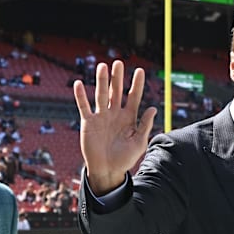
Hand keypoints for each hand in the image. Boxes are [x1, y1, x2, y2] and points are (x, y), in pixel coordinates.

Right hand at [73, 60, 156, 194]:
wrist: (107, 170)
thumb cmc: (125, 159)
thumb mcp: (139, 143)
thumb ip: (145, 125)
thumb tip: (153, 108)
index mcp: (129, 117)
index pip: (133, 97)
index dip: (137, 84)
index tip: (139, 70)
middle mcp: (115, 114)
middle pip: (116, 91)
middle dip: (117, 77)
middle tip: (118, 63)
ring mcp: (101, 117)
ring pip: (101, 95)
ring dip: (101, 81)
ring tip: (102, 66)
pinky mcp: (88, 122)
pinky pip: (84, 106)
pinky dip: (81, 96)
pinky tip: (79, 84)